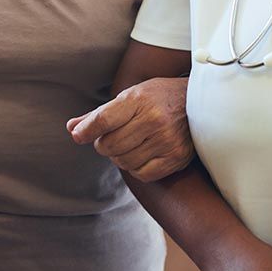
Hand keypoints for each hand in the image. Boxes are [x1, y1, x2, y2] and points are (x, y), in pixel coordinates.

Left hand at [67, 77, 192, 180]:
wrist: (199, 102)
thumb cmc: (159, 97)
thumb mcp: (130, 96)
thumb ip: (100, 114)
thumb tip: (71, 129)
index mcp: (139, 99)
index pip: (103, 120)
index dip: (86, 131)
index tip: (79, 135)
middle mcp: (153, 120)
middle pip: (109, 145)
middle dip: (104, 144)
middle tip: (113, 136)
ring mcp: (166, 140)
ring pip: (123, 162)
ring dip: (120, 156)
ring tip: (130, 144)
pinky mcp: (175, 158)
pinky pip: (141, 174)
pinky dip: (135, 168)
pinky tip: (142, 154)